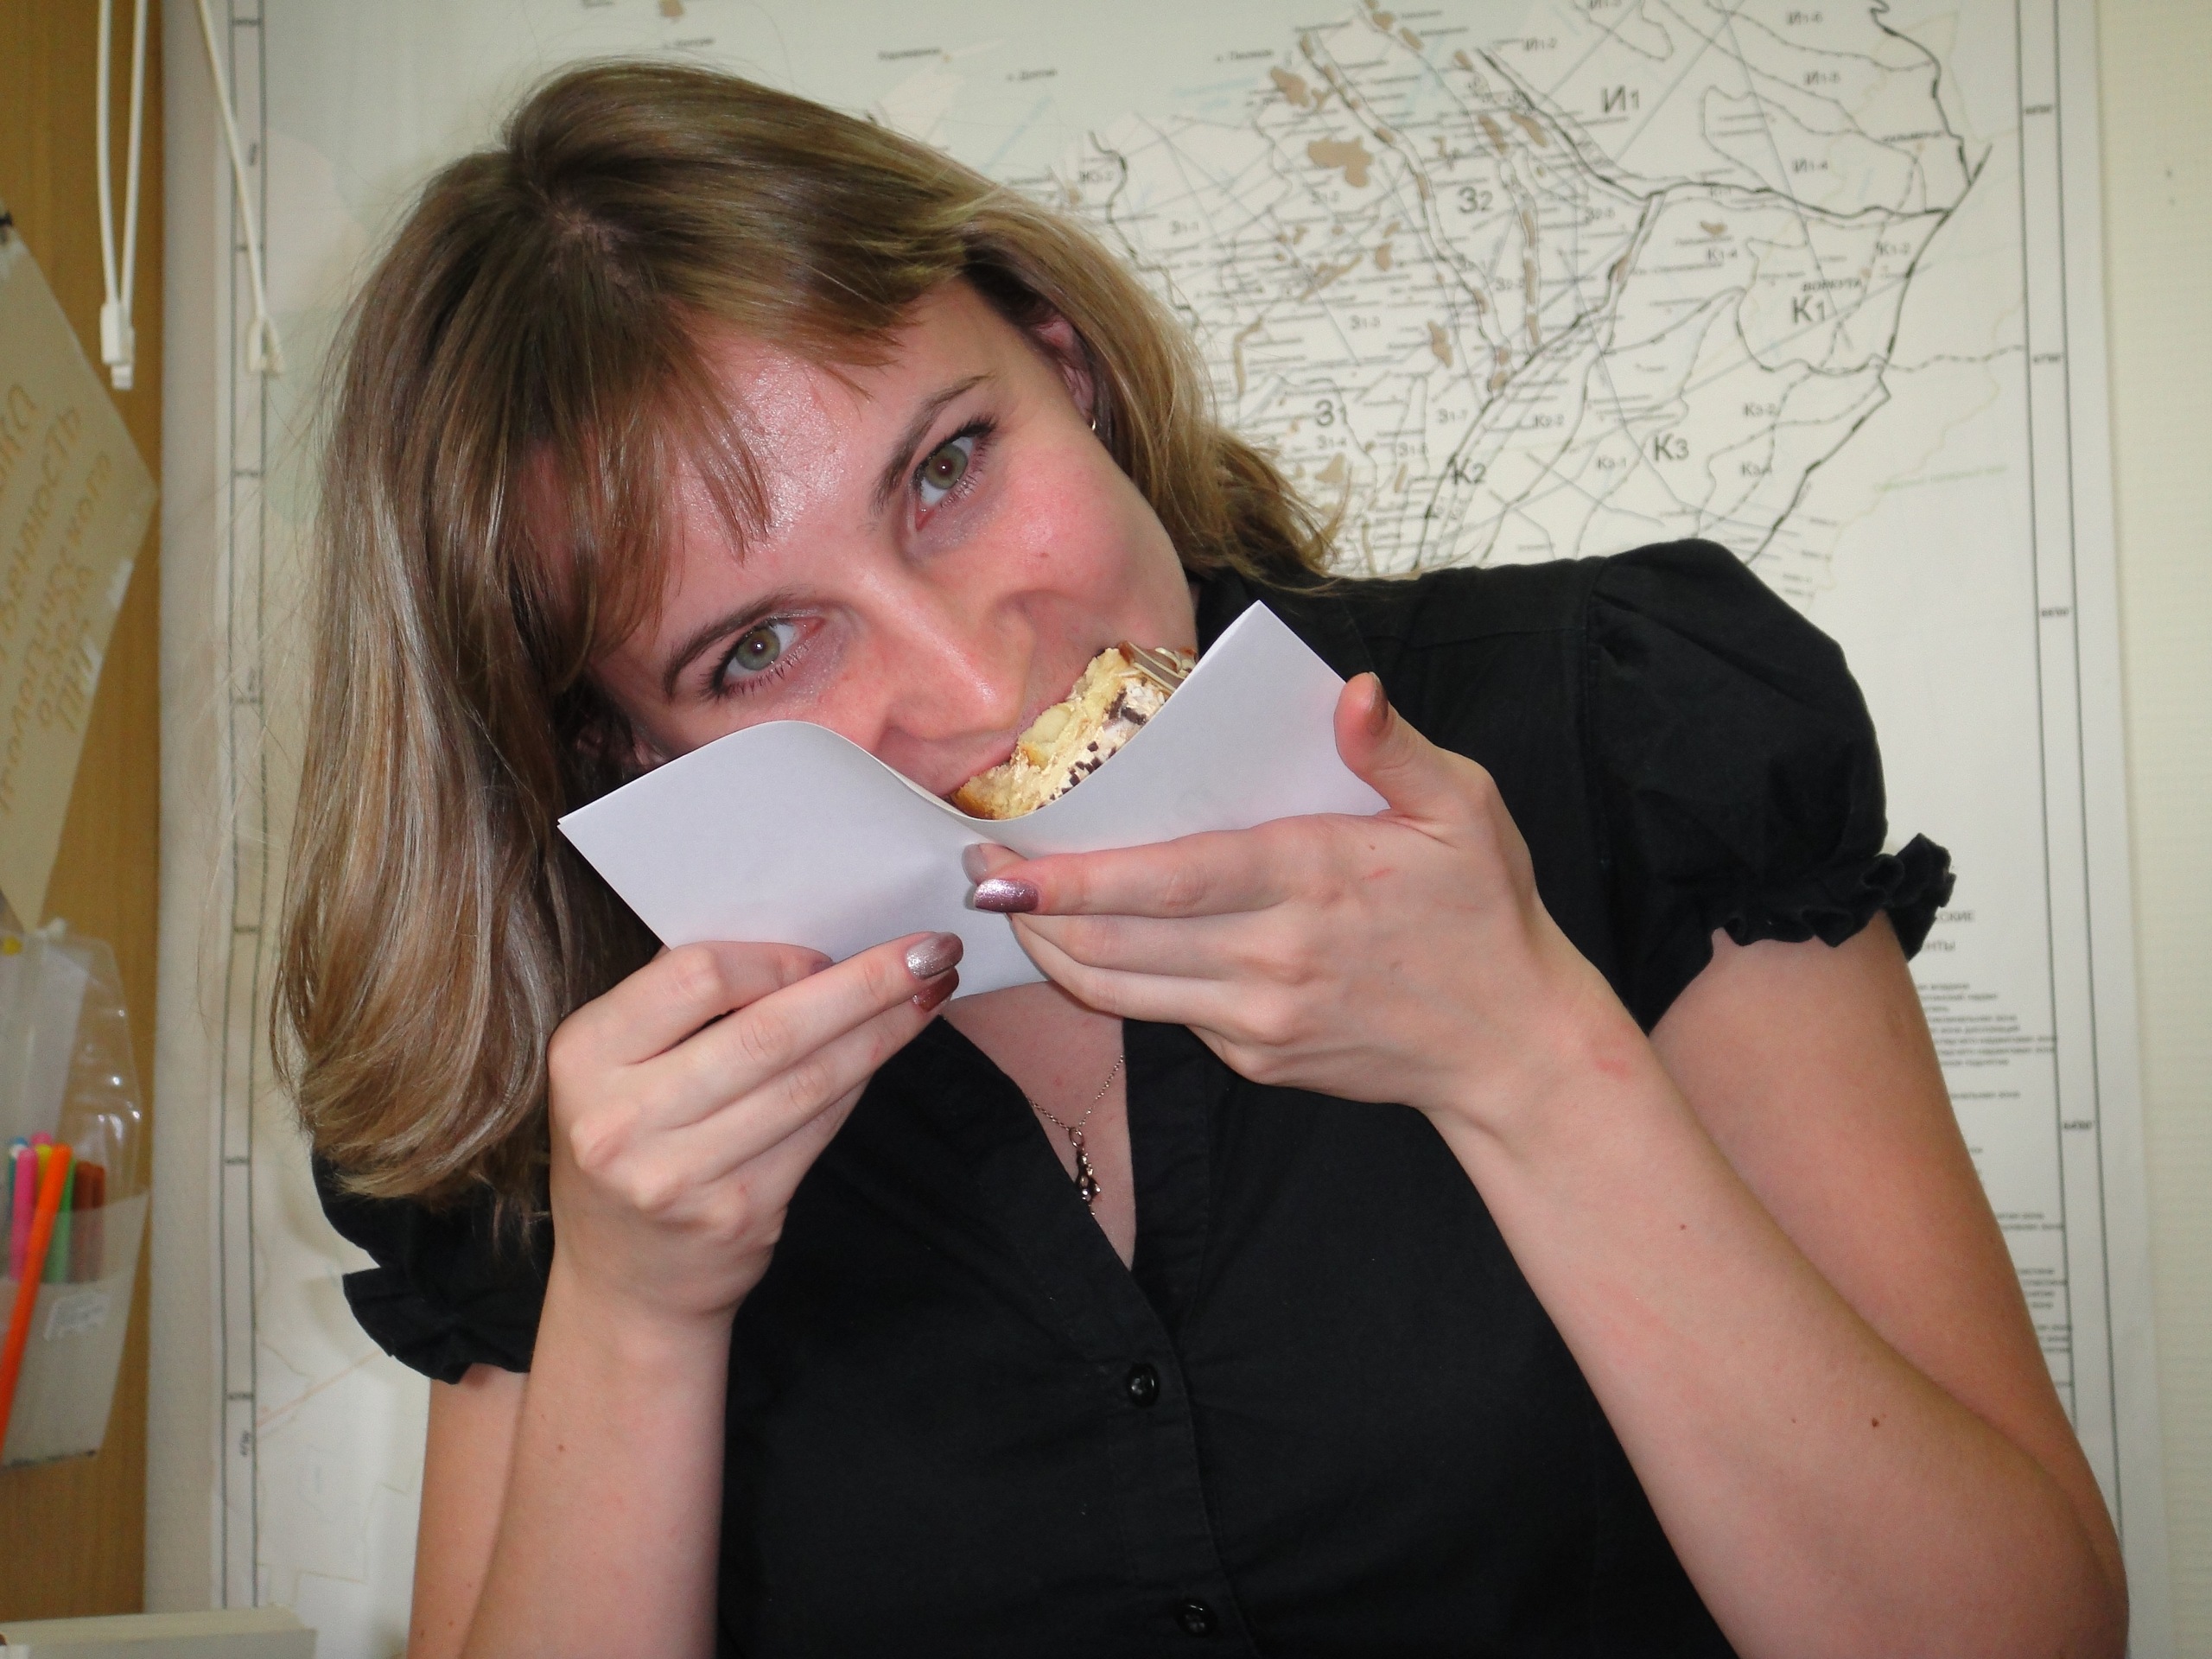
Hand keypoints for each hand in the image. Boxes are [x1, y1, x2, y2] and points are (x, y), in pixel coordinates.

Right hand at [542, 932, 961, 1326]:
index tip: (828, 950)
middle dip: (865, 984)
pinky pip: (818, 1129)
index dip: (776, 959)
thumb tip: (806, 946)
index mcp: (586, 1054)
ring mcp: (681, 1173)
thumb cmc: (633, 1144)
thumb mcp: (618, 1064)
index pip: (697, 977)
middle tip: (932, 950)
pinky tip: (890, 1049)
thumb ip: (685, 1006)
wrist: (626, 1282)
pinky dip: (860, 1081)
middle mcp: (623, 1116)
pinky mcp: (737, 1213)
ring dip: (882, 1030)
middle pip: (770, 1030)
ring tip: (931, 993)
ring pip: (807, 1081)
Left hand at [968, 674, 1628, 1133]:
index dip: (1072, 880)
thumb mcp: (1466, 809)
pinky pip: (1166, 1016)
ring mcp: (1259, 1020)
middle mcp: (1273, 958)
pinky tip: (1092, 946)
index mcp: (1311, 879)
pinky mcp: (1256, 1059)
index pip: (1163, 881)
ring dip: (1055, 953)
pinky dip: (1116, 982)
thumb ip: (1396, 748)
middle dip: (1032, 912)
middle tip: (980, 873)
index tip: (1001, 864)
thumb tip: (1349, 690)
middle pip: (1116, 944)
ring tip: (1016, 910)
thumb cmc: (1485, 913)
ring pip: (1123, 992)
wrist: (1514, 1047)